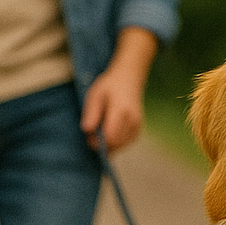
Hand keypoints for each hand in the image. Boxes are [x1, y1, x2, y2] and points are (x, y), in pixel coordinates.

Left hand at [80, 26, 157, 153]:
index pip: (110, 137)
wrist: (129, 79)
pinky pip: (125, 143)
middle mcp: (132, 120)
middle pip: (115, 144)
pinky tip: (110, 131)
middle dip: (101, 144)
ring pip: (120, 146)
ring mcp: (137, 125)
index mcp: (121, 110)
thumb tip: (87, 130)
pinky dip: (116, 142)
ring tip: (102, 129)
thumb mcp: (95, 94)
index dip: (97, 142)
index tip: (88, 136)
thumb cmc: (109, 86)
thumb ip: (92, 112)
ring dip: (108, 144)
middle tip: (93, 133)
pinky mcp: (138, 129)